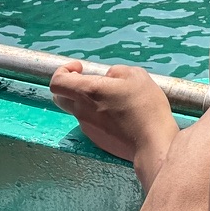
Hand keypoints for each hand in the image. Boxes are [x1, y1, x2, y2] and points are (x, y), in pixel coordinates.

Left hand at [50, 62, 177, 166]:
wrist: (152, 143)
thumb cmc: (145, 106)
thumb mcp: (136, 75)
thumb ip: (117, 71)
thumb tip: (109, 76)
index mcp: (88, 92)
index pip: (57, 82)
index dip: (63, 70)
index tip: (80, 68)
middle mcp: (82, 111)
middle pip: (61, 97)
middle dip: (70, 86)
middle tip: (91, 82)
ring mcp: (88, 128)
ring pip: (78, 110)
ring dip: (88, 101)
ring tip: (115, 99)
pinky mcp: (97, 140)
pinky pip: (91, 122)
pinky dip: (98, 115)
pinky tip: (120, 115)